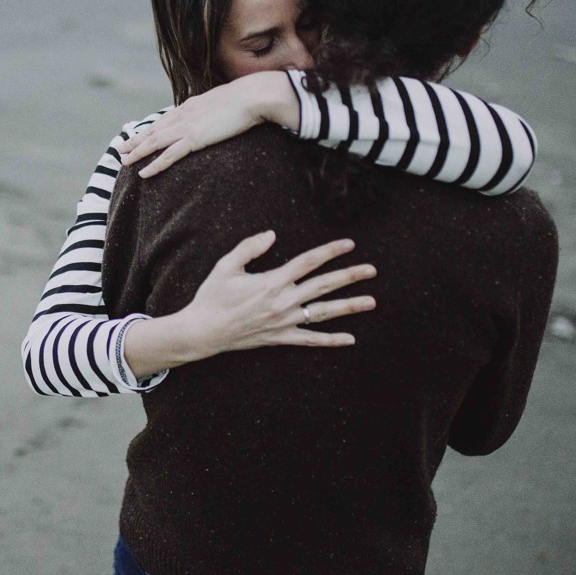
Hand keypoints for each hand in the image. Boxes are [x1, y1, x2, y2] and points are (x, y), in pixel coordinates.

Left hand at [118, 72, 295, 177]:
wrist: (253, 96)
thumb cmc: (247, 98)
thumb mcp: (225, 101)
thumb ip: (214, 108)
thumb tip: (216, 113)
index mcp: (191, 106)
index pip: (164, 119)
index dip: (149, 128)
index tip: (138, 134)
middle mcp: (184, 115)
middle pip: (154, 130)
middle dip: (136, 140)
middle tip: (121, 149)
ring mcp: (187, 127)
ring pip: (155, 142)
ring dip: (138, 152)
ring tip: (123, 161)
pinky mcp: (194, 139)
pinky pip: (169, 156)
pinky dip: (155, 165)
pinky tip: (144, 173)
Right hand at [178, 231, 375, 355]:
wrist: (203, 331)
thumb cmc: (213, 296)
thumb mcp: (226, 265)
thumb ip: (250, 247)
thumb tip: (272, 234)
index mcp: (272, 281)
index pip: (308, 261)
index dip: (330, 251)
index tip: (349, 244)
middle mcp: (283, 301)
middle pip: (324, 285)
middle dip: (350, 276)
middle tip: (372, 270)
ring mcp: (284, 321)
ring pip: (324, 312)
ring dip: (349, 306)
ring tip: (371, 301)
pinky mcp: (281, 337)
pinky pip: (311, 340)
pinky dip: (331, 340)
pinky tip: (350, 339)